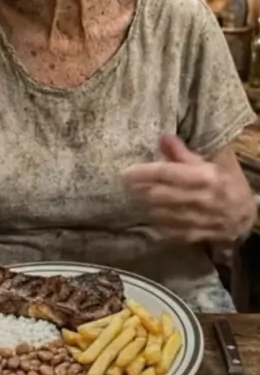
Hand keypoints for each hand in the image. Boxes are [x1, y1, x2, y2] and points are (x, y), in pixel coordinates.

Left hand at [123, 135, 255, 242]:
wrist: (248, 217)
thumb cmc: (229, 182)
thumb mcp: (216, 161)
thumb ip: (185, 152)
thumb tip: (163, 138)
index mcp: (206, 177)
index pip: (167, 174)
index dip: (144, 172)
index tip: (126, 172)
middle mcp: (201, 200)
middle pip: (159, 196)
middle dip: (139, 189)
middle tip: (126, 183)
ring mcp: (198, 221)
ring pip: (161, 214)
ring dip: (144, 205)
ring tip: (135, 195)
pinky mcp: (195, 237)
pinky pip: (168, 231)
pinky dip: (156, 223)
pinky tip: (149, 215)